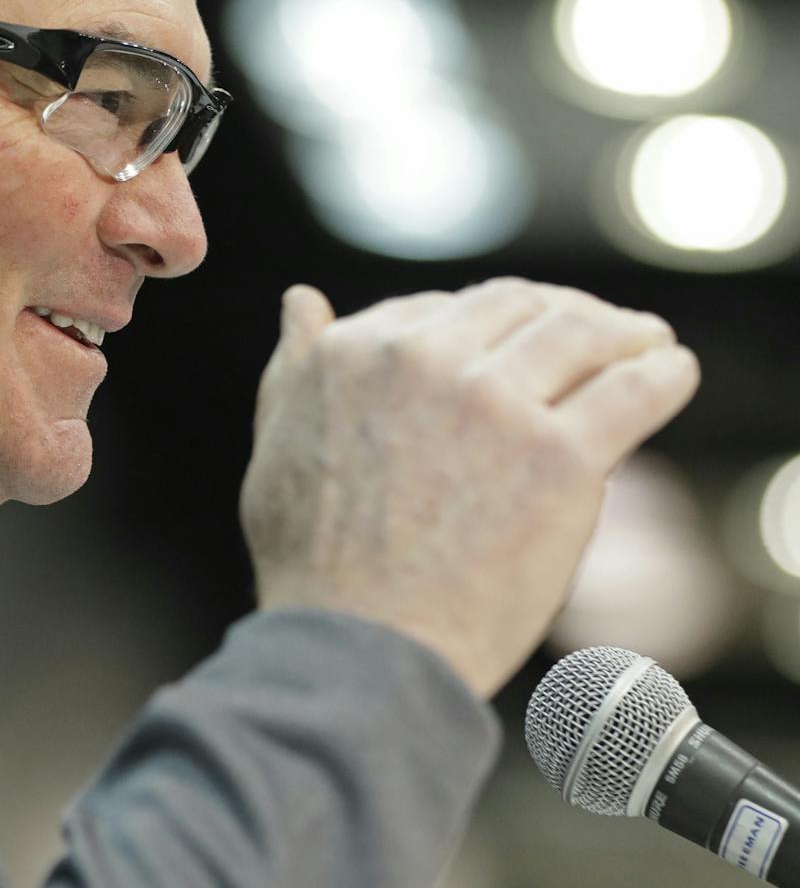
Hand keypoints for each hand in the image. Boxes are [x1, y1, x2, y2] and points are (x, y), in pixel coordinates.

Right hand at [239, 277, 700, 698]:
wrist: (360, 647)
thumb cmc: (311, 560)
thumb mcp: (276, 441)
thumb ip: (293, 365)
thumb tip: (302, 301)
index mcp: (355, 351)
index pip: (442, 307)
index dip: (485, 322)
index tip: (514, 344)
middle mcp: (423, 359)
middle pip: (516, 307)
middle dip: (559, 312)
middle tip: (596, 331)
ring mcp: (494, 404)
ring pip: (579, 333)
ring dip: (622, 331)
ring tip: (646, 343)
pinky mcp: (559, 458)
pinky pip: (632, 392)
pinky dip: (663, 373)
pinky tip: (672, 369)